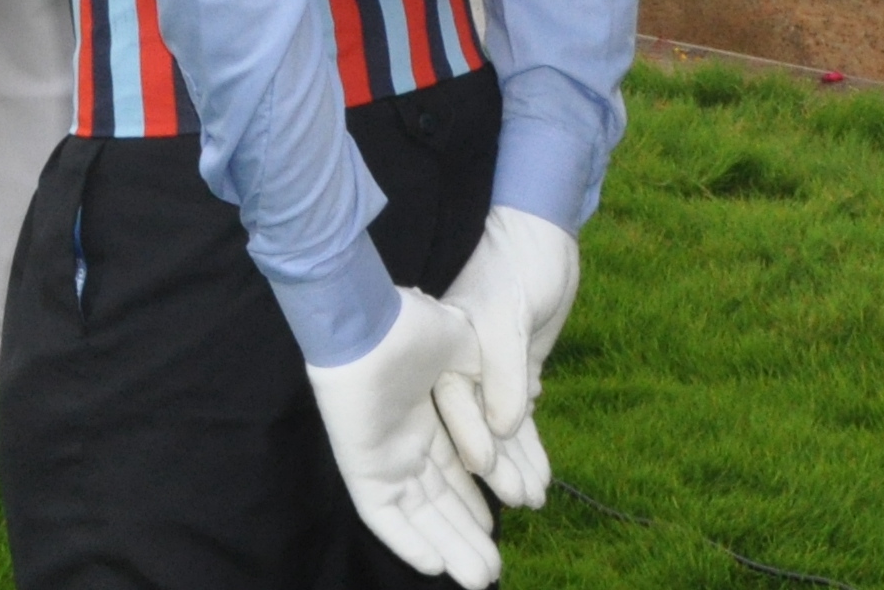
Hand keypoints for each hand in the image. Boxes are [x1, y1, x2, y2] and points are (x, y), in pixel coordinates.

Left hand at [304, 293, 500, 583]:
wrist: (370, 318)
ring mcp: (379, 453)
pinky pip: (381, 513)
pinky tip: (434, 565)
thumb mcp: (466, 350)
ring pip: (416, 513)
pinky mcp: (359, 463)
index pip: (453, 469)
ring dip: (447, 546)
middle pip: (437, 499)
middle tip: (495, 569)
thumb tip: (524, 403)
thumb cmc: (415, 323)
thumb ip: (490, 381)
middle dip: (466, 534)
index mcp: (424, 414)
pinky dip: (405, 539)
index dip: (477, 496)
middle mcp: (401, 439)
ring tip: (480, 578)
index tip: (507, 517)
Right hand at [428, 208, 580, 509]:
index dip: (470, 442)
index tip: (486, 475)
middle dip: (494, 470)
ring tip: (535, 500)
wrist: (539, 234)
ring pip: (499, 429)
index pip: (454, 408)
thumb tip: (505, 426)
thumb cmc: (516, 265)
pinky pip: (519, 416)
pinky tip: (540, 475)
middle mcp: (460, 367)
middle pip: (473, 429)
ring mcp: (488, 372)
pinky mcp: (515, 372)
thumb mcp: (507, 313)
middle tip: (518, 507)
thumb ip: (503, 370)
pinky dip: (529, 445)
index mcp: (447, 352)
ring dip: (515, 464)